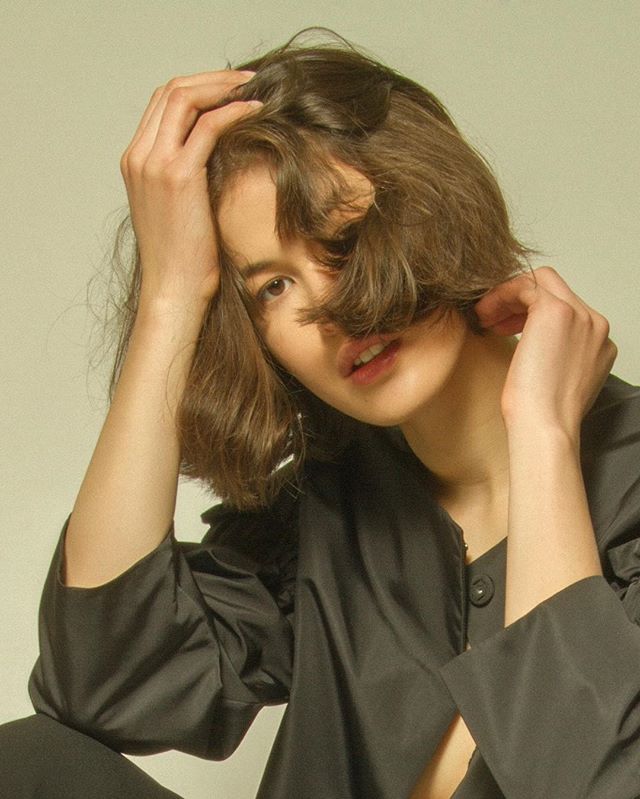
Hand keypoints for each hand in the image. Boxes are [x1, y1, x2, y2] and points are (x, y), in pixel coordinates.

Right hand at [120, 70, 260, 307]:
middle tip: (246, 81)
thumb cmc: (182, 259)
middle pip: (171, 92)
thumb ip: (185, 178)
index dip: (197, 89)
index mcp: (135, 162)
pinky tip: (255, 111)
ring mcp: (154, 163)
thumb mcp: (178, 210)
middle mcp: (139, 156)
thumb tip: (216, 160)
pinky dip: (232, 111)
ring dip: (222, 87)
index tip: (228, 91)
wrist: (173, 289)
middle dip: (211, 80)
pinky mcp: (178, 176)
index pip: (161, 104)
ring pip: (184, 98)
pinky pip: (207, 126)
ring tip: (253, 89)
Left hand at [474, 267, 616, 438]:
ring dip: (508, 296)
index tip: (506, 327)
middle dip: (519, 299)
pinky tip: (484, 315)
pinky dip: (501, 295)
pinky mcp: (556, 311)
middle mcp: (595, 324)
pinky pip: (524, 285)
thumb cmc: (541, 415)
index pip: (565, 308)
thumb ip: (553, 356)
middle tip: (492, 319)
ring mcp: (580, 315)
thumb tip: (531, 348)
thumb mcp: (553, 380)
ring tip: (484, 318)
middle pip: (554, 288)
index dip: (530, 313)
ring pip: (540, 282)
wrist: (544, 427)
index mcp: (598, 343)